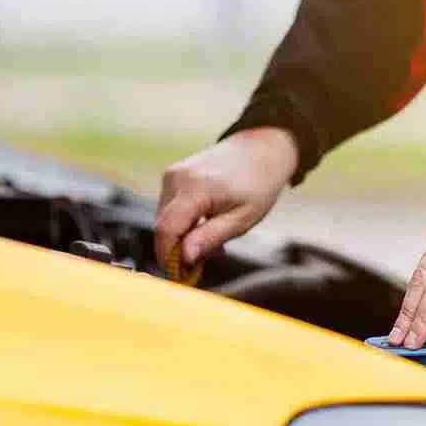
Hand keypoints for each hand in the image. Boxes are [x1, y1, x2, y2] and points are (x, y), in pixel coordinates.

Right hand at [154, 127, 298, 266]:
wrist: (262, 149)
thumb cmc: (259, 183)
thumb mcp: (242, 218)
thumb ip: (210, 237)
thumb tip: (184, 257)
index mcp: (195, 188)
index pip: (166, 230)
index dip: (168, 257)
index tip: (179, 276)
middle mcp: (177, 178)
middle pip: (162, 226)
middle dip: (178, 249)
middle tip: (206, 260)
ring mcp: (172, 174)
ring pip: (164, 218)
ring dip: (182, 236)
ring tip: (212, 238)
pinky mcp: (173, 175)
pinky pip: (169, 207)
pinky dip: (183, 222)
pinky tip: (205, 223)